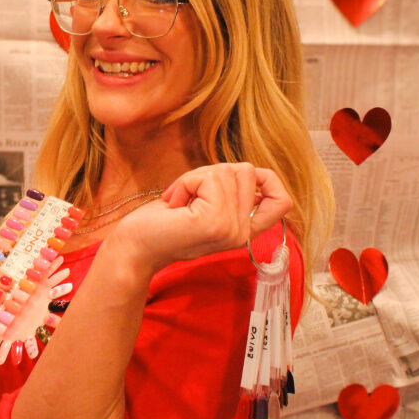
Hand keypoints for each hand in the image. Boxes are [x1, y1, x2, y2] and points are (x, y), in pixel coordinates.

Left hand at [109, 163, 291, 272]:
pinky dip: (187, 182)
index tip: (244, 179)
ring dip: (196, 177)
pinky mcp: (214, 222)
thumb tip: (248, 171)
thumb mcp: (206, 206)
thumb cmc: (164, 223)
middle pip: (247, 172)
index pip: (282, 201)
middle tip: (189, 195)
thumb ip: (230, 194)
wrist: (136, 247)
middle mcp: (242, 233)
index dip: (269, 180)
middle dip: (212, 172)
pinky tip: (175, 204)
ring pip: (227, 171)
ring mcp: (231, 229)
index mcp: (243, 231)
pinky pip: (210, 177)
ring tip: (180, 201)